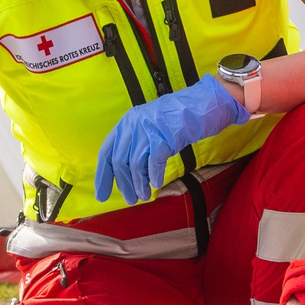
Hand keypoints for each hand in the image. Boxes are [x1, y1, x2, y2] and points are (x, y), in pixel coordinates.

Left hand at [92, 73, 248, 204]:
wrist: (202, 104)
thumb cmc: (177, 119)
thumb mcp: (150, 127)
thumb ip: (136, 145)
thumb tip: (127, 175)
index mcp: (126, 122)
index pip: (107, 152)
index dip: (103, 175)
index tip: (102, 195)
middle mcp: (133, 124)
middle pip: (120, 161)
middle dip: (124, 184)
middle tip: (130, 200)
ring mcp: (148, 129)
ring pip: (135, 164)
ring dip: (139, 184)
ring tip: (144, 196)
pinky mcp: (164, 135)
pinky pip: (154, 162)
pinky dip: (154, 175)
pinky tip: (157, 183)